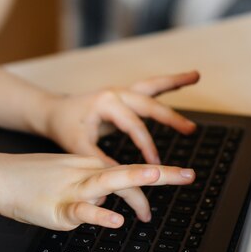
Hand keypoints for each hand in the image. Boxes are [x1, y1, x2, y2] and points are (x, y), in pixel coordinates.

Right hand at [0, 153, 193, 230]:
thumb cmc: (30, 180)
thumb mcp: (66, 178)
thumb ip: (90, 189)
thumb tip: (107, 203)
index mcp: (88, 166)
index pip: (127, 171)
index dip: (157, 174)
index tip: (181, 174)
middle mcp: (85, 174)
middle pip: (127, 172)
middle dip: (161, 173)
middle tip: (189, 175)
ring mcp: (73, 189)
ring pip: (107, 182)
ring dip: (134, 179)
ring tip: (156, 175)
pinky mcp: (59, 207)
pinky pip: (82, 211)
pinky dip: (99, 215)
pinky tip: (115, 219)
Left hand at [43, 71, 199, 164]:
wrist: (54, 112)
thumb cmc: (65, 128)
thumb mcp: (79, 147)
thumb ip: (100, 160)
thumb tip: (122, 175)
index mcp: (105, 103)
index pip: (133, 125)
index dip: (145, 146)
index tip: (154, 164)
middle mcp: (115, 92)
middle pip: (148, 103)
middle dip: (170, 117)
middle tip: (190, 129)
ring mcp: (120, 91)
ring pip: (151, 85)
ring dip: (174, 82)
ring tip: (196, 76)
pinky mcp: (124, 94)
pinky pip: (149, 87)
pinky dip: (166, 84)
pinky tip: (187, 80)